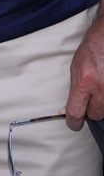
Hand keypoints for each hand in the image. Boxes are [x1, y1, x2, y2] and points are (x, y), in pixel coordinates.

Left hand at [65, 13, 103, 128]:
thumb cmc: (92, 50)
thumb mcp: (76, 68)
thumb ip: (76, 88)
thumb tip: (73, 106)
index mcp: (84, 82)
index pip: (76, 111)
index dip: (73, 122)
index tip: (73, 124)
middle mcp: (101, 88)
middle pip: (95, 114)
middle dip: (91, 110)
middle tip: (90, 99)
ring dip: (103, 102)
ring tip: (100, 86)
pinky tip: (103, 84)